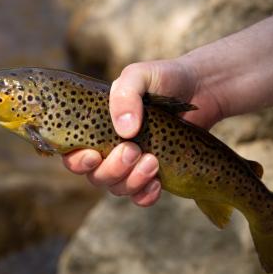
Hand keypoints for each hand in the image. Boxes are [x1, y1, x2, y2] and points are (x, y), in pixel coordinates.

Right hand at [63, 59, 224, 205]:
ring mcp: (130, 165)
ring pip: (118, 188)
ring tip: (153, 161)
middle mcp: (109, 149)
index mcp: (95, 128)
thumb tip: (124, 131)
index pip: (73, 154)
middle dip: (112, 169)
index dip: (77, 161)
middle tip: (133, 150)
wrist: (199, 89)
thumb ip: (126, 94)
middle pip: (96, 176)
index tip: (94, 155)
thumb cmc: (163, 78)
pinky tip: (157, 183)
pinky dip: (146, 195)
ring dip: (132, 181)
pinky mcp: (152, 175)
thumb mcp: (140, 76)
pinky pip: (140, 197)